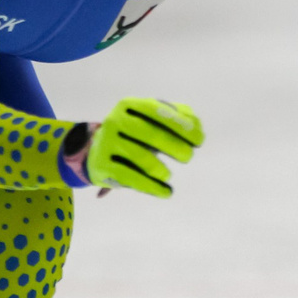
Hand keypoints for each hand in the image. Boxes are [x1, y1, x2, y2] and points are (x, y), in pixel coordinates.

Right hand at [68, 98, 202, 198]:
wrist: (98, 153)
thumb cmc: (136, 135)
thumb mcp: (154, 121)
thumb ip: (180, 118)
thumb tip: (197, 126)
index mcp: (128, 105)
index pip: (158, 111)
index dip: (181, 125)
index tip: (200, 140)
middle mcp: (114, 121)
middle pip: (151, 135)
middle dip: (176, 147)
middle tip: (188, 157)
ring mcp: (105, 144)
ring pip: (141, 158)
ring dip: (161, 170)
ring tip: (167, 175)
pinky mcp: (102, 167)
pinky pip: (132, 179)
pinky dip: (153, 187)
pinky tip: (166, 192)